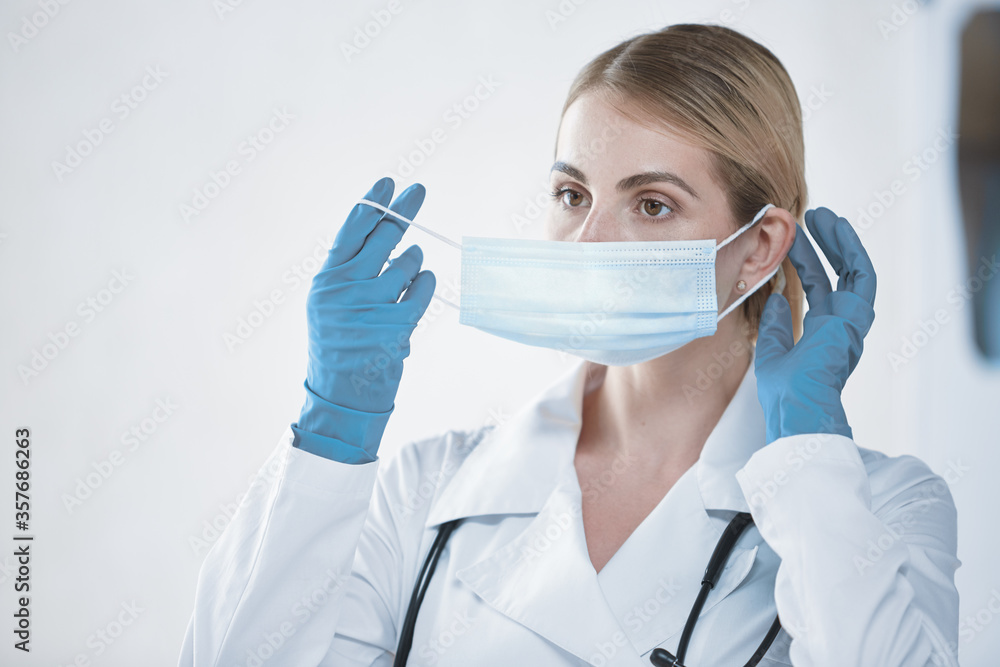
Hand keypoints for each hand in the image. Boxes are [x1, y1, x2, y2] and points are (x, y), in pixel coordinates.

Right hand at [293, 177, 435, 461]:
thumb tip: (384, 233)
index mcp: (326, 281)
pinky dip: (427, 284)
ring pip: (407, 263)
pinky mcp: (395, 325)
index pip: (351, 231)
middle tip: (417, 193)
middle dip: (403, 212)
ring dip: (414, 263)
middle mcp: (344, 289)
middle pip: (382, 237)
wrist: (341, 397)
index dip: (372, 203)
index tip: (388, 182)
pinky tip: (423, 284)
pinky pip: (423, 290)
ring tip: (408, 274)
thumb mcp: (330, 306)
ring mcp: (370, 307)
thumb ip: (350, 272)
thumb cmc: (340, 349)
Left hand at [755, 207, 876, 443]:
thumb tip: (775, 297)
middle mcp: (839, 325)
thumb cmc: (784, 389)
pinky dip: (852, 250)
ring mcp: (851, 320)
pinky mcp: (857, 316)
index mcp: (821, 334)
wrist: (797, 403)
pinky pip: (861, 276)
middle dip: (823, 246)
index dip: (806, 263)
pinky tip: (840, 229)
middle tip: (809, 219)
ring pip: (850, 271)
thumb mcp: (770, 351)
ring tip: (823, 216)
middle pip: (834, 276)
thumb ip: (773, 325)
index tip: (793, 241)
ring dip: (838, 242)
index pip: (816, 289)